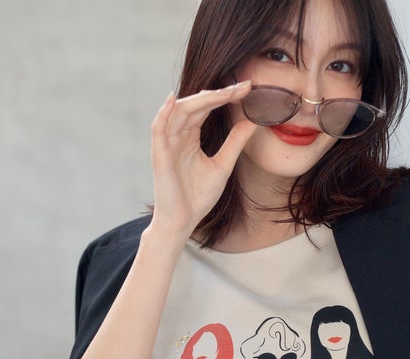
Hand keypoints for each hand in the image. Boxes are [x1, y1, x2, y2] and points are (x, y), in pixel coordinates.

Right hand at [148, 82, 257, 240]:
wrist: (183, 221)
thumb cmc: (198, 197)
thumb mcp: (223, 165)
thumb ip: (234, 143)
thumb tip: (251, 121)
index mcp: (190, 137)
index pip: (206, 108)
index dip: (225, 96)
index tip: (248, 88)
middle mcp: (177, 136)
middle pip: (195, 105)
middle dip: (218, 94)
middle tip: (242, 86)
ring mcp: (167, 144)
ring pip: (179, 111)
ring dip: (200, 99)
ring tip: (223, 92)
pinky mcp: (159, 155)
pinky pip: (158, 128)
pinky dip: (163, 112)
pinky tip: (174, 99)